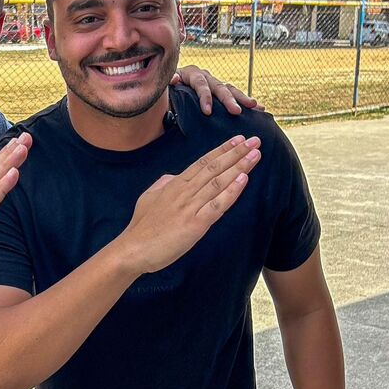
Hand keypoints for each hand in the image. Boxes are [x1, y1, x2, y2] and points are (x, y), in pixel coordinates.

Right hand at [114, 135, 260, 275]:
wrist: (133, 249)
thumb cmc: (141, 226)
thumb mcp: (150, 197)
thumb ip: (164, 184)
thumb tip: (174, 177)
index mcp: (174, 184)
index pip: (203, 162)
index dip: (222, 150)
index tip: (238, 140)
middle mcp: (184, 191)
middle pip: (214, 167)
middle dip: (237, 153)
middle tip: (255, 140)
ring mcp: (190, 207)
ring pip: (218, 182)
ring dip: (240, 167)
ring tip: (255, 154)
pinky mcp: (195, 224)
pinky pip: (217, 205)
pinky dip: (231, 191)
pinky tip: (244, 179)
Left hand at [170, 66, 263, 115]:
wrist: (168, 88)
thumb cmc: (166, 91)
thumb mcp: (165, 87)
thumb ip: (169, 84)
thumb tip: (174, 79)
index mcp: (191, 74)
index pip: (200, 84)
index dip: (205, 97)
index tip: (207, 111)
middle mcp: (205, 76)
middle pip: (218, 86)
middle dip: (228, 99)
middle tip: (236, 111)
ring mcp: (213, 83)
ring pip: (229, 89)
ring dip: (242, 98)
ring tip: (254, 106)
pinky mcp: (219, 91)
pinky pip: (233, 94)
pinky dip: (245, 101)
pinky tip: (258, 108)